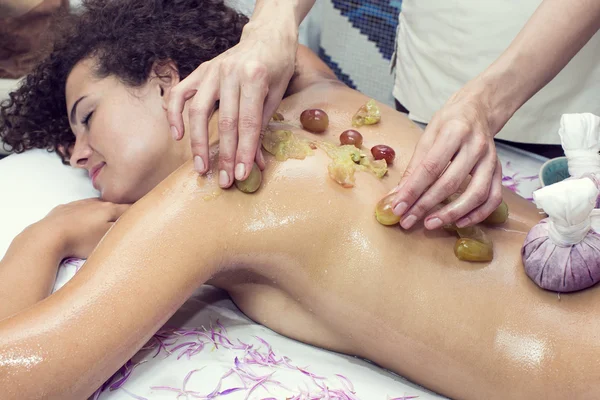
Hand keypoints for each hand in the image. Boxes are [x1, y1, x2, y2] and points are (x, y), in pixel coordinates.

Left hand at [36, 198, 129, 258]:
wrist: (48, 236)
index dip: (138, 212)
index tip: (145, 216)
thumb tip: (137, 221)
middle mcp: (95, 203)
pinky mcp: (64, 210)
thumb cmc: (82, 239)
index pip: (130, 208)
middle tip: (126, 221)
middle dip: (121, 212)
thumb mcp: (109, 236)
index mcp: (109, 208)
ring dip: (104, 212)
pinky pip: (80, 210)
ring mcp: (78, 205)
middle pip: (114, 206)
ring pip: (96, 206)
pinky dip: (86, 215)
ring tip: (106, 222)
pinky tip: (84, 222)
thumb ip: (125, 227)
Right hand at [167, 21, 297, 187]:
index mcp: (255, 77)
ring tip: (201, 167)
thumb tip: (255, 164)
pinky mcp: (201, 71)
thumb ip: (263, 128)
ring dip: (198, 143)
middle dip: (225, 155)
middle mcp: (231, 72)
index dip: (245, 152)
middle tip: (225, 181)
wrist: (266, 36)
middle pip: (225, 122)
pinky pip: (180, 94)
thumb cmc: (276, 67)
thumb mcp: (276, 96)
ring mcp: (212, 70)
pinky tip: (177, 136)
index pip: (248, 123)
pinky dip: (175, 115)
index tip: (242, 175)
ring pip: (198, 112)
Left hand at [389, 86, 503, 229]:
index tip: (398, 208)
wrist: (478, 110)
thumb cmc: (449, 123)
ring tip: (430, 224)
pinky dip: (478, 214)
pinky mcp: (500, 170)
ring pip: (476, 194)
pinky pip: (493, 198)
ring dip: (452, 213)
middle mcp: (476, 146)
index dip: (413, 191)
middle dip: (426, 205)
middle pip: (450, 183)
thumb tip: (397, 195)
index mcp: (454, 132)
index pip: (430, 168)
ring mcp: (491, 159)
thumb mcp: (427, 136)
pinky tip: (460, 222)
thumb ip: (414, 167)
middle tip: (408, 221)